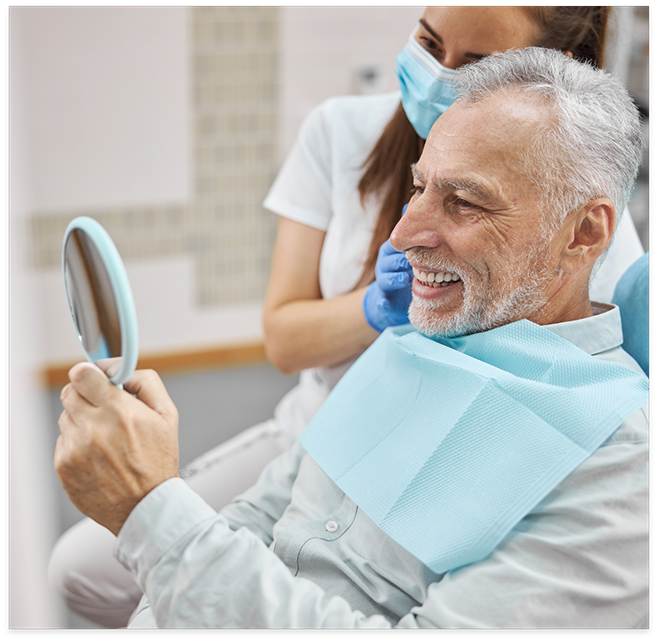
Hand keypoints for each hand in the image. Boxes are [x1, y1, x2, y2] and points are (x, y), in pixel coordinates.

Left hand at [55, 362, 179, 535]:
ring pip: (66, 416)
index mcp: (120, 411)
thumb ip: (145, 381)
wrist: (145, 506)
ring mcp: (76, 448)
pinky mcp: (64, 466)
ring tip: (105, 437)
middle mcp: (94, 428)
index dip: (90, 373)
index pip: (83, 374)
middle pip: (69, 392)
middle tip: (103, 408)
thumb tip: (119, 368)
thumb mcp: (168, 414)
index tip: (96, 379)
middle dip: (86, 395)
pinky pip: (63, 440)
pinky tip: (97, 455)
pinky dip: (77, 443)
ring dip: (82, 420)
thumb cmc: (157, 461)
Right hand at [362, 206, 412, 331]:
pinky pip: (380, 301)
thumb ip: (417, 234)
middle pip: (391, 257)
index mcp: (394, 250)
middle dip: (403, 257)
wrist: (390, 300)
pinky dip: (382, 302)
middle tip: (416, 257)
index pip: (400, 242)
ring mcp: (383, 281)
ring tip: (405, 278)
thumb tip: (423, 206)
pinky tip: (386, 304)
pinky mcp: (382, 300)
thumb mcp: (412, 252)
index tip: (432, 238)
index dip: (413, 240)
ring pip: (386, 278)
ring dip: (395, 278)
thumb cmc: (406, 270)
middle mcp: (386, 263)